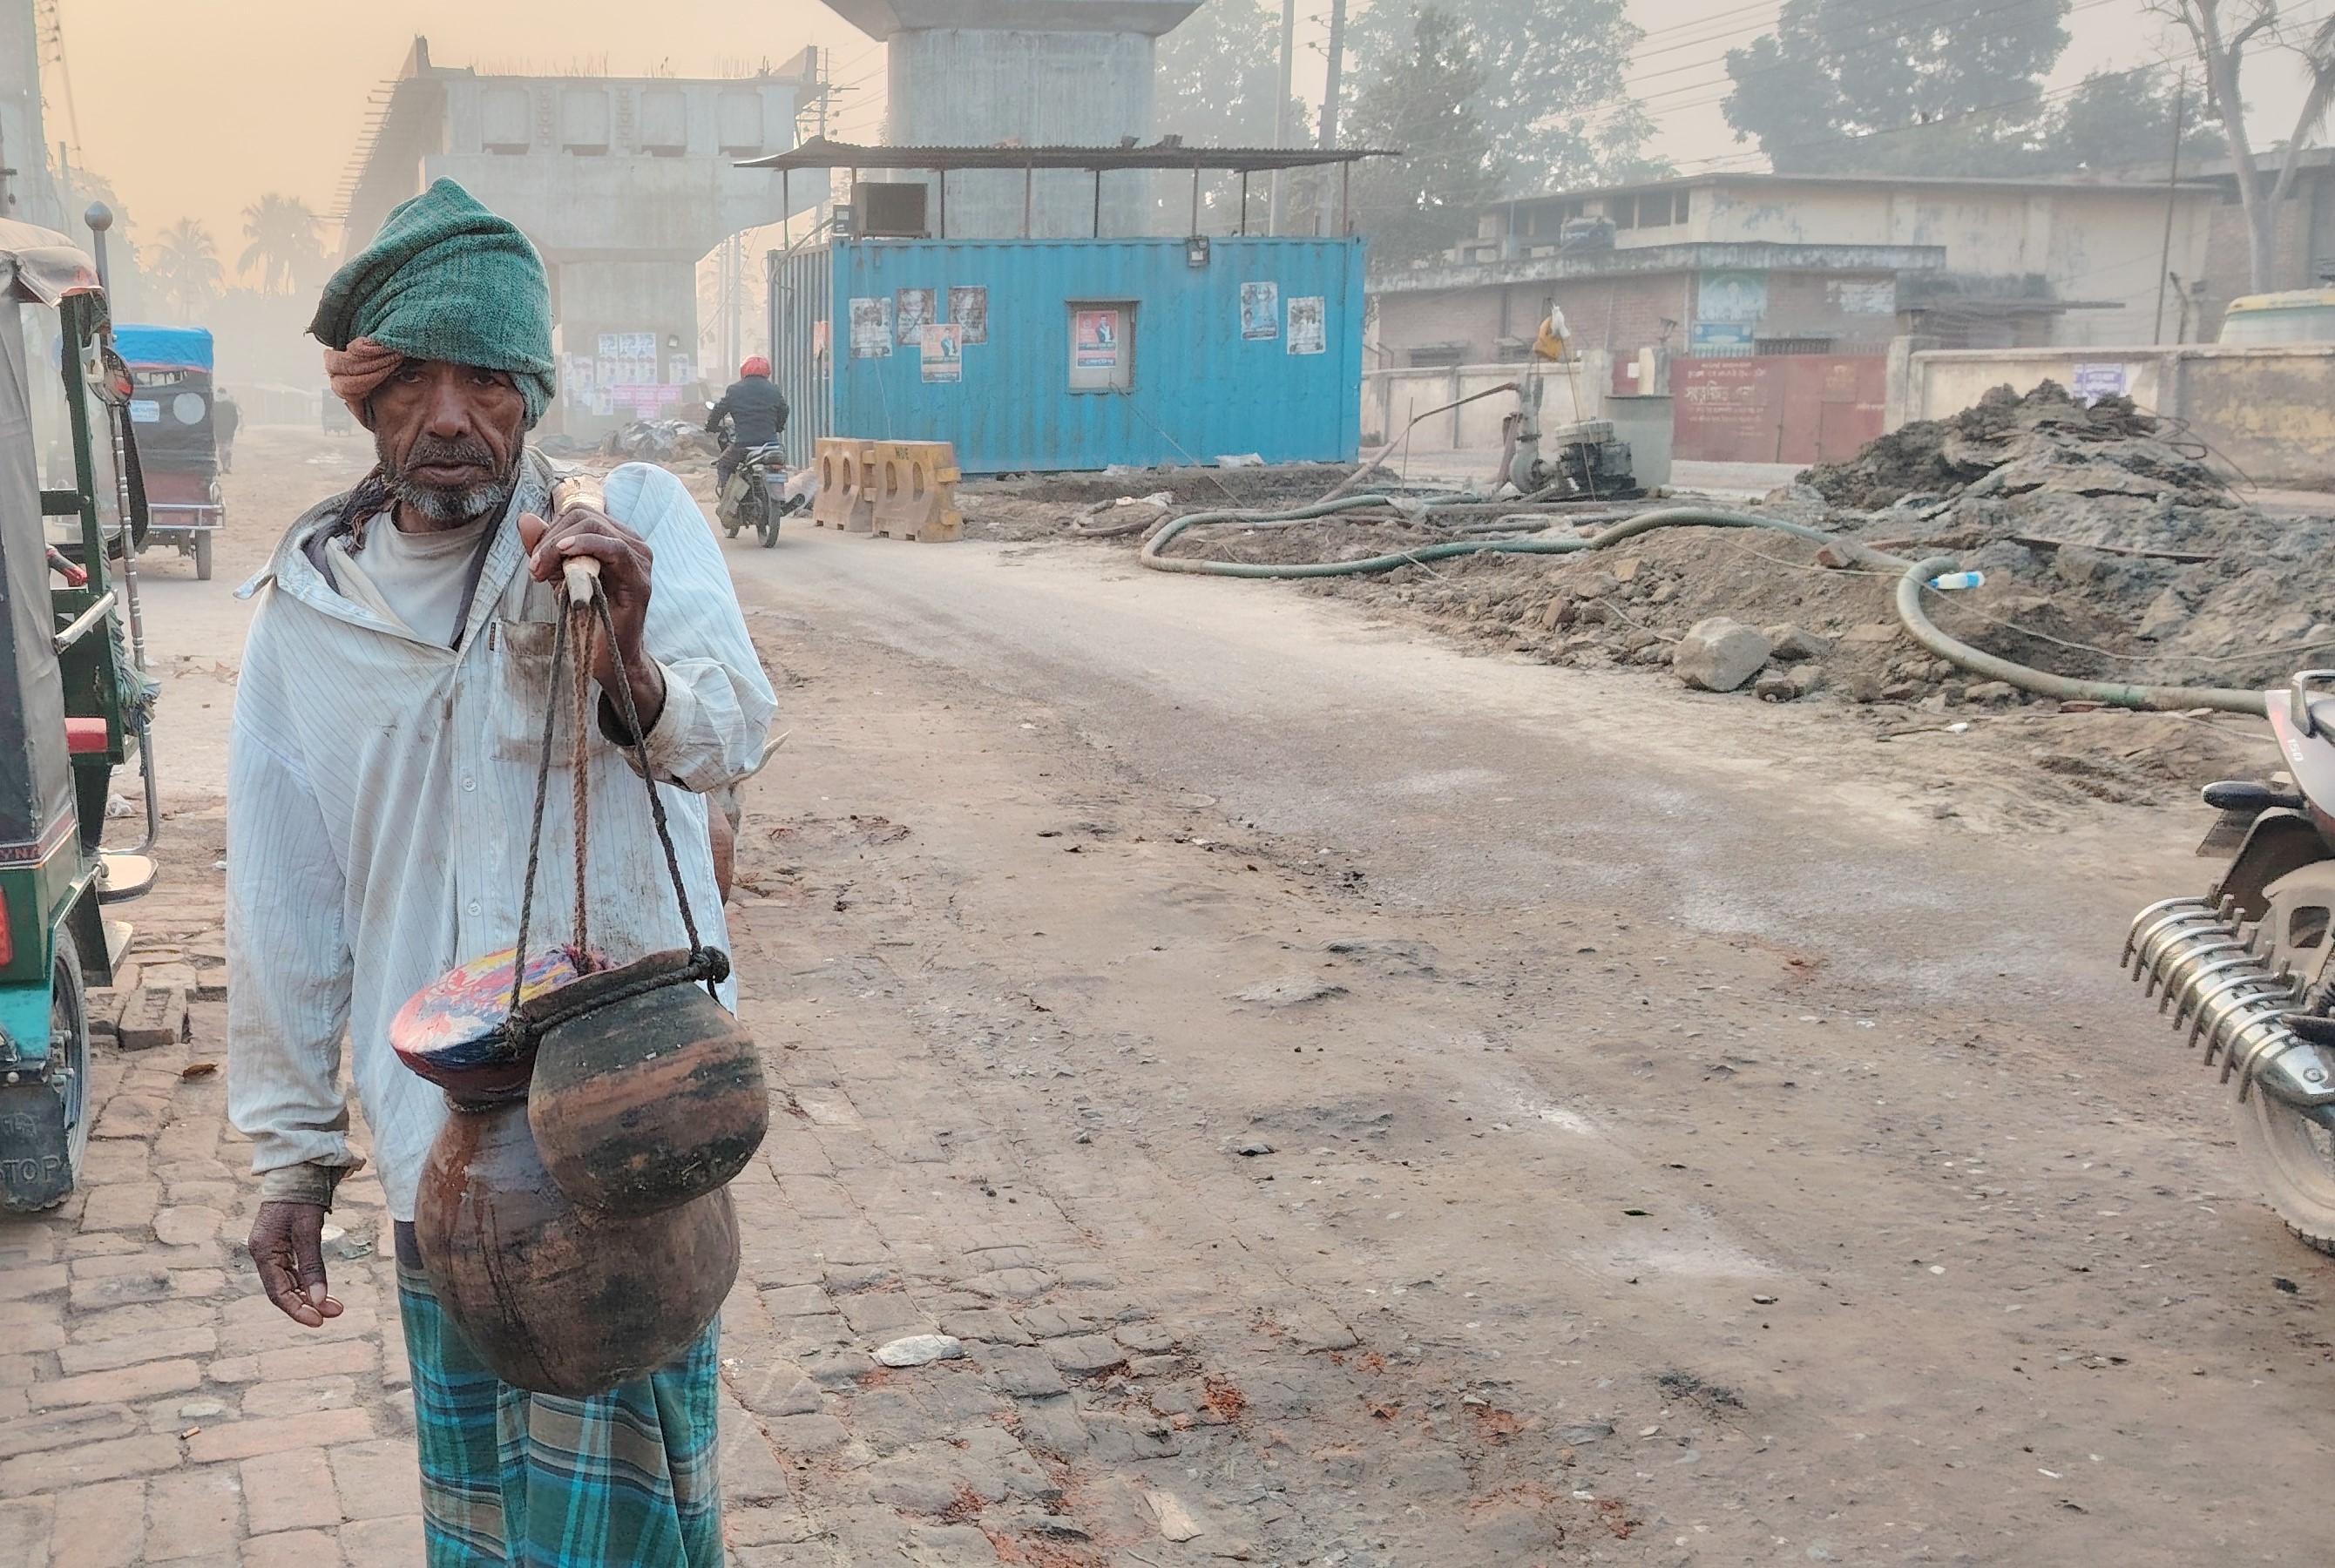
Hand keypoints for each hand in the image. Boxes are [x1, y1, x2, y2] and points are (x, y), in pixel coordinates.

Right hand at [248, 1201, 342, 1328]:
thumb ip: (313, 1266)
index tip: (320, 1321)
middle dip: (309, 1304)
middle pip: (283, 1290)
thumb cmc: (301, 1196)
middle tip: (336, 1313)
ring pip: (289, 1282)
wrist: (298, 1169)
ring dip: (310, 1294)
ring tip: (335, 1306)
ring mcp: (271, 1249)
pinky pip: (293, 1270)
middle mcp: (263, 1253)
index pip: (278, 1293)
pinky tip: (321, 1289)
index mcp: (263, 1251)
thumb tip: (319, 1300)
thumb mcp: (308, 1231)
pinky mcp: (282, 1243)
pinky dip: (307, 1281)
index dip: (298, 1310)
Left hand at [519, 501, 666, 731]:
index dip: (551, 530)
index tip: (535, 562)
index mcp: (615, 539)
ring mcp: (640, 560)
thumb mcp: (558, 577)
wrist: (606, 658)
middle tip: (535, 570)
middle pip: (584, 516)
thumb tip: (526, 517)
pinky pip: (614, 549)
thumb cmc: (586, 619)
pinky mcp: (640, 580)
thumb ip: (544, 548)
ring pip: (595, 526)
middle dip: (551, 539)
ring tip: (543, 571)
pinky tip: (564, 551)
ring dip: (559, 545)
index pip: (580, 513)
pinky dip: (586, 545)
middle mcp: (632, 544)